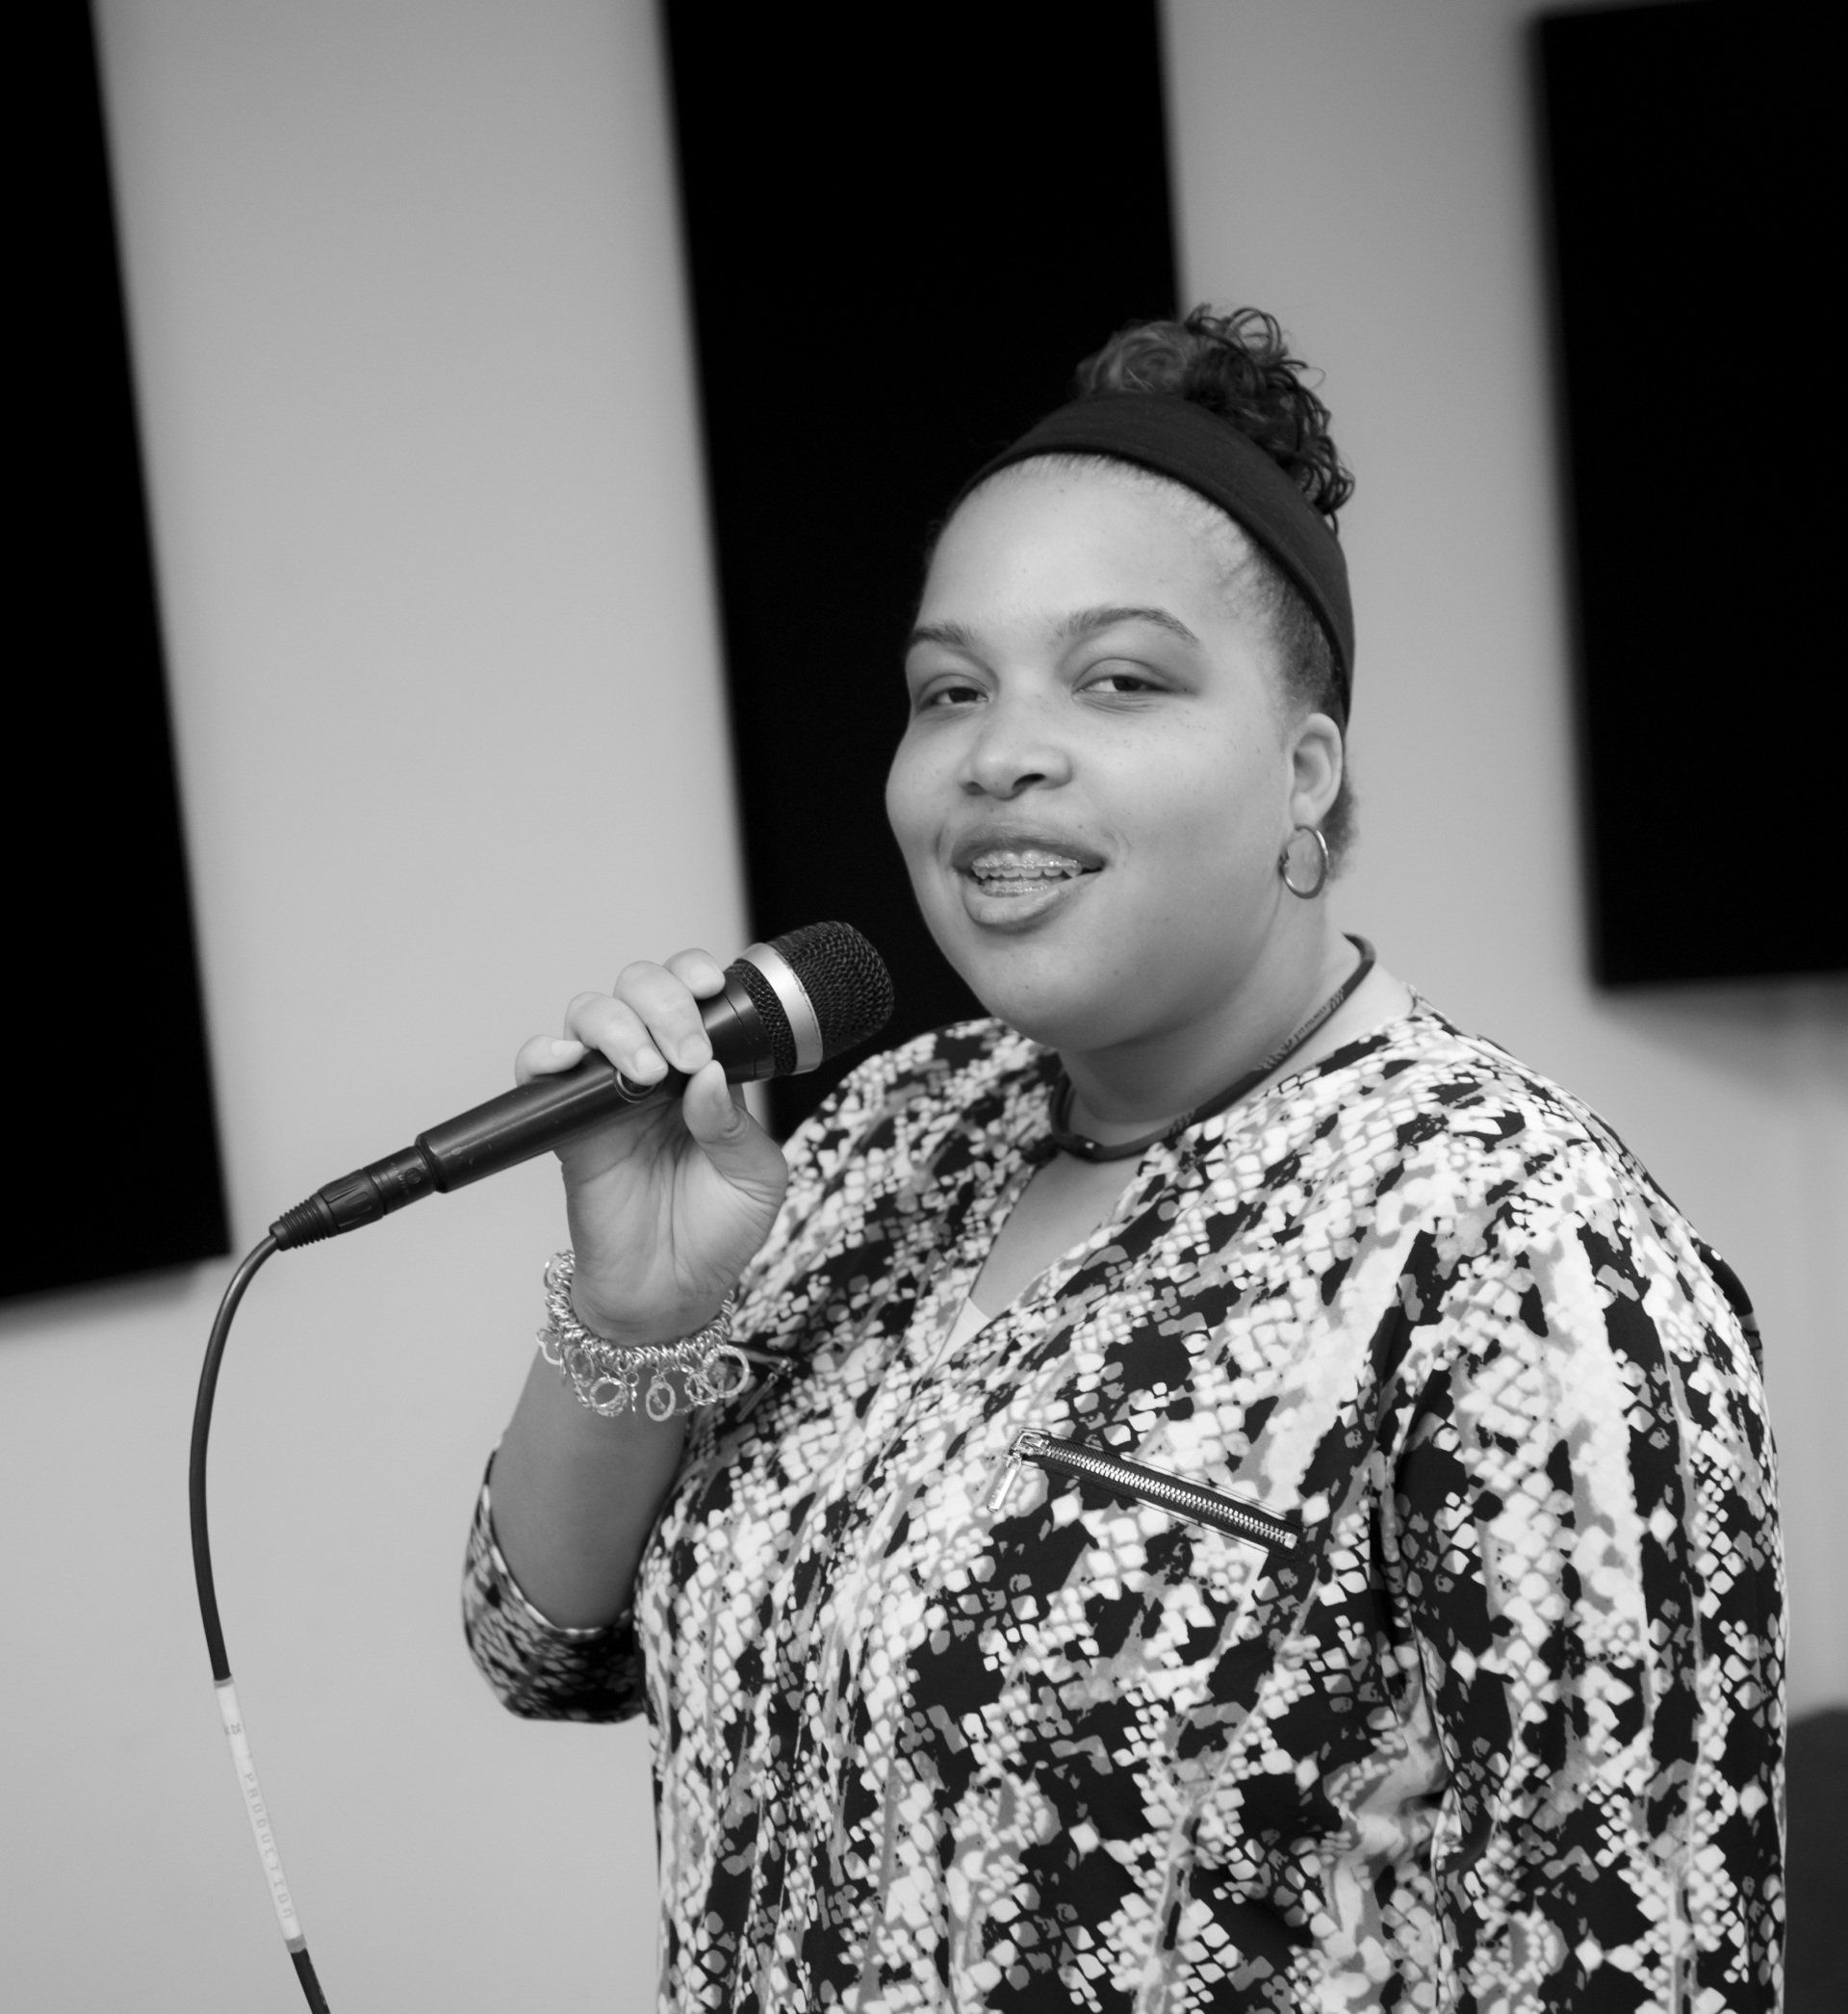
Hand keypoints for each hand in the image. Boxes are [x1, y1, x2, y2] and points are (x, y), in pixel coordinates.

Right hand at [512, 949, 787, 1344]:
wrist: (672, 1293)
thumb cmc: (718, 1232)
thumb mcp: (755, 1178)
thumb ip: (735, 1125)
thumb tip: (709, 1075)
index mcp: (704, 1067)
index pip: (692, 993)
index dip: (694, 974)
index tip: (711, 988)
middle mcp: (653, 1066)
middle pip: (639, 988)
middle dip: (664, 1002)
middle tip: (687, 1053)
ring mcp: (606, 1090)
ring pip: (591, 1013)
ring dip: (618, 1026)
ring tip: (646, 1071)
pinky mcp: (566, 1123)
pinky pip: (538, 1069)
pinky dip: (545, 1053)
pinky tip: (572, 1062)